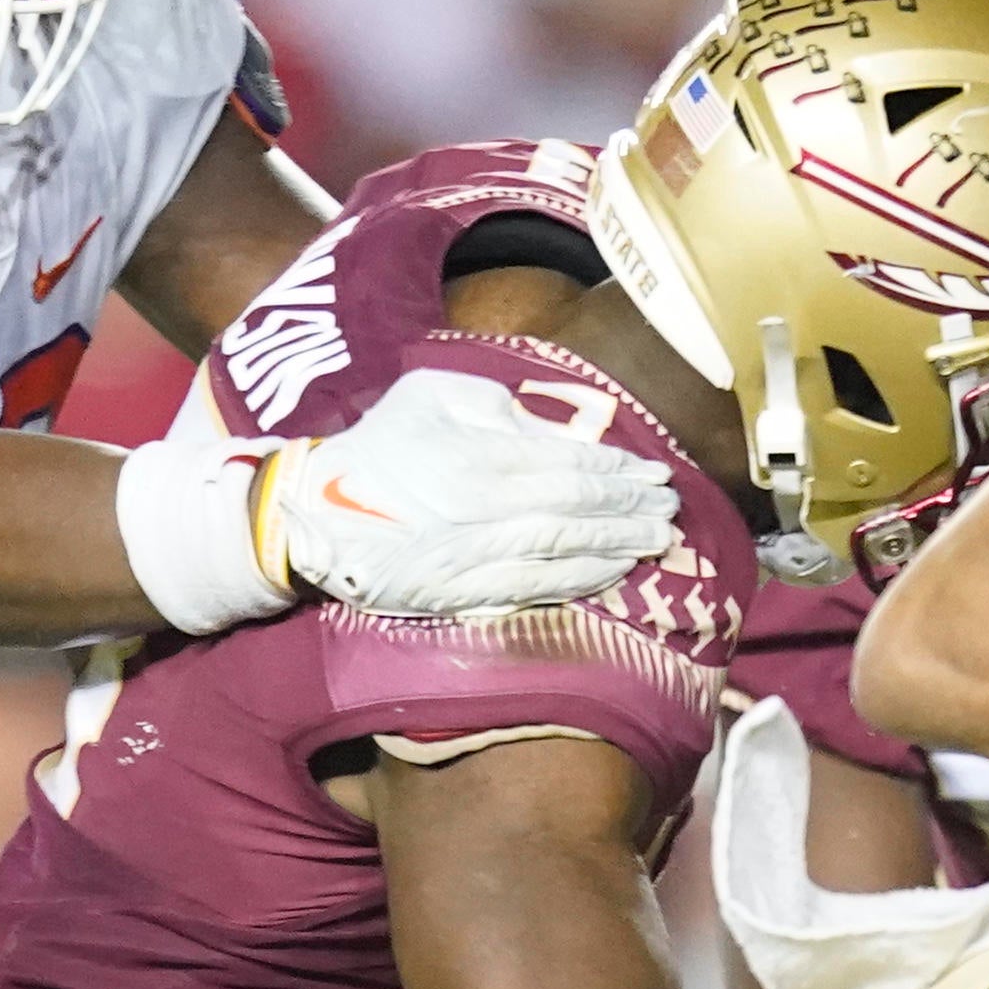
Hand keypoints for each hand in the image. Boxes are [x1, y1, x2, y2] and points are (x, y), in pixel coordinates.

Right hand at [262, 368, 682, 618]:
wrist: (316, 513)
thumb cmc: (380, 444)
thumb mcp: (433, 394)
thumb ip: (500, 405)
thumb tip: (561, 426)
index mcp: (478, 455)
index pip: (568, 464)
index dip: (619, 472)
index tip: (656, 473)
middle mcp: (483, 509)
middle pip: (575, 511)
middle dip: (630, 511)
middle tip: (672, 508)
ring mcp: (472, 557)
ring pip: (562, 554)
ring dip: (618, 549)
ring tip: (659, 541)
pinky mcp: (461, 594)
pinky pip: (533, 591)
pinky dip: (579, 584)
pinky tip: (613, 576)